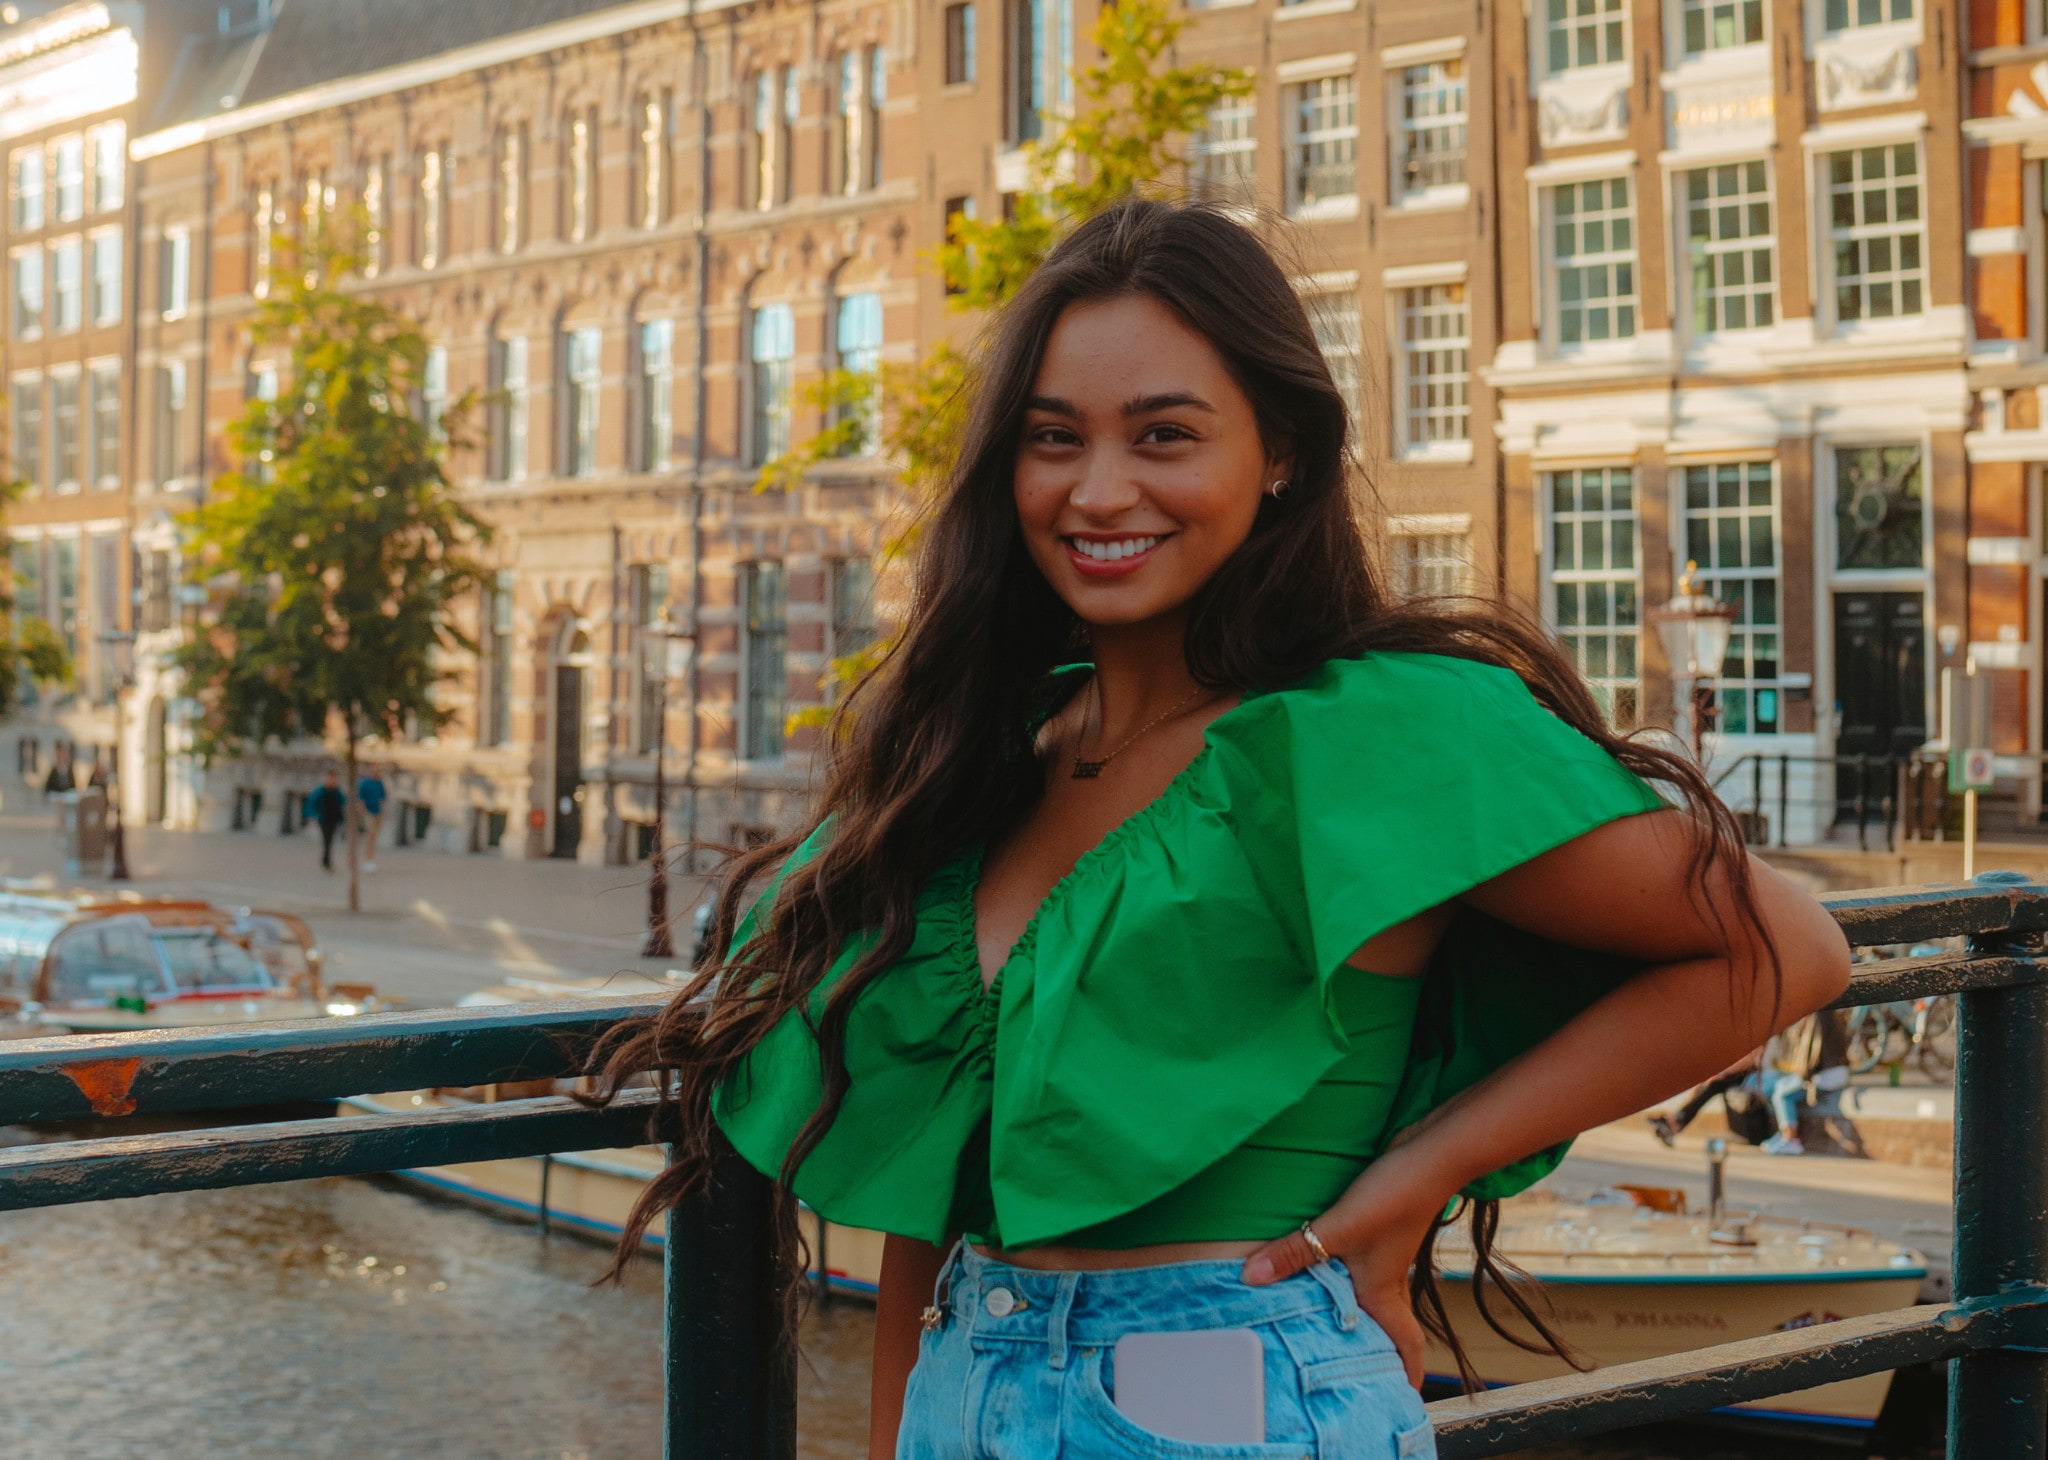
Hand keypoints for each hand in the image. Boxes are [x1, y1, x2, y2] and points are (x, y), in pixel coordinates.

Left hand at [1239, 1145, 1452, 1390]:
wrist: (1428, 1154)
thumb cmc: (1393, 1198)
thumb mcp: (1339, 1228)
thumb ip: (1295, 1252)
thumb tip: (1251, 1278)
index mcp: (1383, 1291)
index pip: (1404, 1345)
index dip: (1406, 1374)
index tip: (1403, 1398)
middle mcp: (1387, 1278)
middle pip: (1386, 1324)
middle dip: (1376, 1350)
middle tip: (1356, 1370)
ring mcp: (1384, 1253)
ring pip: (1370, 1294)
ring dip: (1353, 1311)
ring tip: (1325, 1325)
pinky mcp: (1378, 1229)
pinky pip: (1358, 1266)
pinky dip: (1342, 1277)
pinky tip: (1319, 1270)